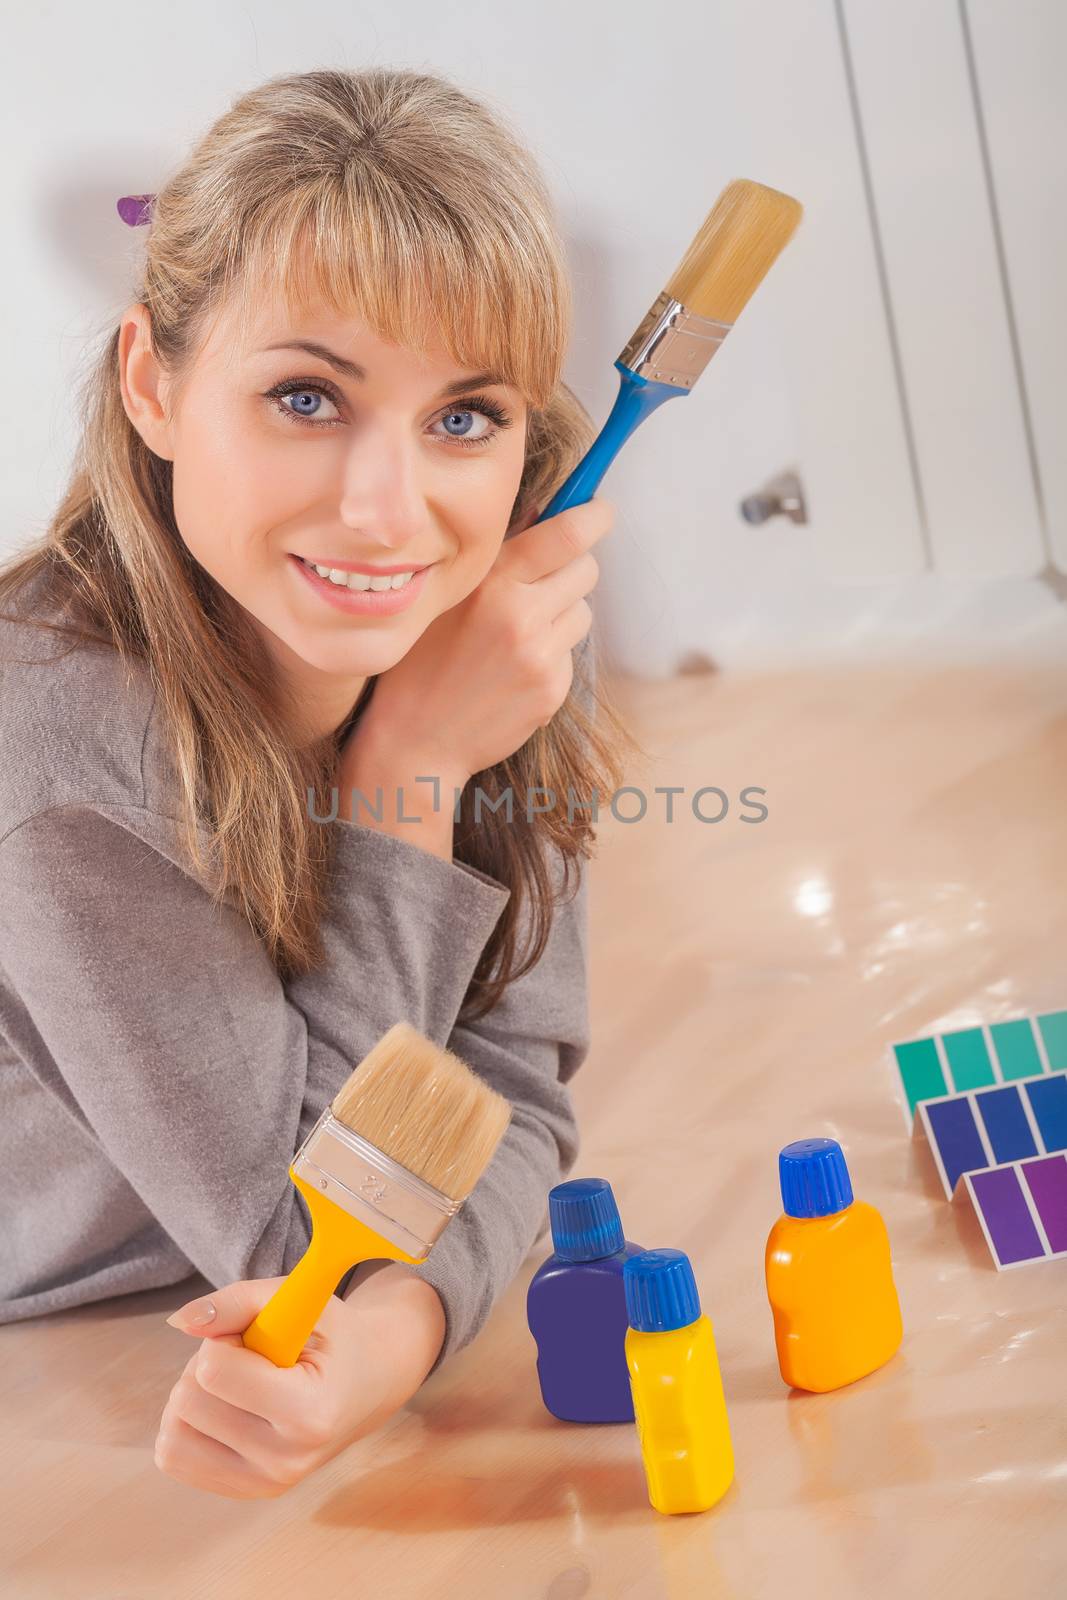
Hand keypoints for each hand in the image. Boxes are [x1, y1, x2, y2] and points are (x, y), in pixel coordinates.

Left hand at [154, 1268, 445, 1499]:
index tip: (257, 1338)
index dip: (225, 1338)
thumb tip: (180, 1321)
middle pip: (187, 1400)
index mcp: (308, 1414)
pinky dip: (188, 1425)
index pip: (213, 1372)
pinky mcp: (244, 1493)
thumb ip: (239, 1301)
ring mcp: (264, 1485)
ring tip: (236, 1383)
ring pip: (172, 1435)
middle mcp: (286, 1462)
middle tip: (249, 1358)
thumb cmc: (331, 1336)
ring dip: (192, 1396)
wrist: (368, 1384)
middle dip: (206, 1364)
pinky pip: (174, 1457)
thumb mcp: (300, 1301)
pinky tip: (225, 1409)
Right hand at [342, 498, 614, 785]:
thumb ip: (496, 554)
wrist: (416, 741)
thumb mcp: (445, 595)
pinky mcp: (552, 690)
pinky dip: (550, 653)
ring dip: (562, 612)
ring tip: (517, 632)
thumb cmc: (421, 659)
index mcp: (491, 583)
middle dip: (572, 568)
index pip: (566, 535)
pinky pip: (569, 653)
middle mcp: (521, 617)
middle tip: (544, 580)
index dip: (593, 515)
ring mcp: (541, 657)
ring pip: (582, 612)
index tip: (601, 510)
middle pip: (586, 569)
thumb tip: (547, 510)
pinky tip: (512, 669)